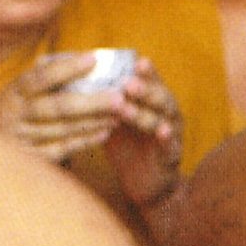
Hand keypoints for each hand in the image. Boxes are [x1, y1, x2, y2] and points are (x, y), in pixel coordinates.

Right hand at [0, 51, 123, 162]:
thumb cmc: (18, 108)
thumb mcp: (22, 90)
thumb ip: (47, 75)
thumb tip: (87, 58)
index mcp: (14, 91)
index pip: (40, 77)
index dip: (67, 68)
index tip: (93, 59)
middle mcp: (15, 114)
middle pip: (57, 107)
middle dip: (92, 102)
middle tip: (119, 97)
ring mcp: (22, 138)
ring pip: (63, 129)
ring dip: (94, 121)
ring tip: (120, 113)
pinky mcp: (31, 158)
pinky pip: (62, 149)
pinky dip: (85, 140)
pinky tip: (105, 132)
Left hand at [105, 58, 184, 209]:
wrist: (145, 185)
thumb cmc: (127, 147)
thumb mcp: (114, 119)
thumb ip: (104, 100)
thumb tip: (75, 77)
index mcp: (152, 102)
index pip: (150, 81)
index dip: (146, 71)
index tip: (136, 60)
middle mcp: (165, 114)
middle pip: (160, 96)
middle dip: (145, 89)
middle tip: (128, 83)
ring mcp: (171, 134)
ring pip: (163, 119)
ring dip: (146, 113)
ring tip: (128, 109)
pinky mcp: (171, 156)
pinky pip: (170, 145)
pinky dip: (167, 138)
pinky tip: (162, 132)